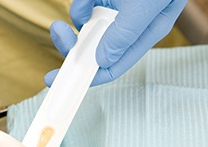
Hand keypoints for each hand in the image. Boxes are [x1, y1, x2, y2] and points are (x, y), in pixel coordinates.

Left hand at [44, 0, 186, 85]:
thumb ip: (125, 34)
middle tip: (60, 31)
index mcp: (143, 34)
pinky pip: (85, 3)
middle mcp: (128, 24)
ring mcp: (115, 7)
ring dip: (79, 12)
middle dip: (73, 42)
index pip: (113, 66)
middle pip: (93, 47)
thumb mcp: (147, 6)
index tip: (60, 77)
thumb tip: (102, 61)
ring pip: (86, 22)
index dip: (87, 75)